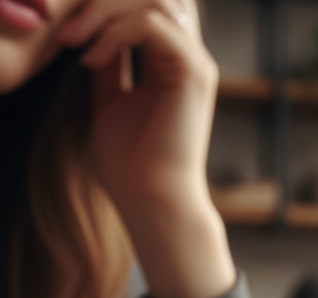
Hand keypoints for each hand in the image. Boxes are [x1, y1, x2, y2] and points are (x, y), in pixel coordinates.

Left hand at [58, 0, 234, 297]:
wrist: (151, 199)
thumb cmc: (130, 163)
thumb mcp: (107, 98)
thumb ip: (107, 60)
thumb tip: (87, 28)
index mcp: (172, 63)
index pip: (144, 5)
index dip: (101, 6)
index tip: (63, 32)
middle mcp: (190, 58)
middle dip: (101, 1)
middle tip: (65, 28)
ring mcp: (196, 64)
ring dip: (102, 11)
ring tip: (74, 41)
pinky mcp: (195, 74)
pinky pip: (152, 24)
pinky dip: (114, 32)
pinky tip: (91, 58)